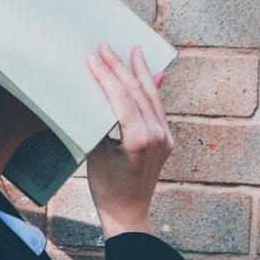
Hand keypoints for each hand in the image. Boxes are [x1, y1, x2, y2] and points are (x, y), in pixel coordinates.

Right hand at [84, 41, 174, 239]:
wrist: (128, 214)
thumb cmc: (106, 189)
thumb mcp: (97, 153)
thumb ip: (104, 122)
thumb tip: (104, 93)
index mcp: (140, 139)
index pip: (121, 97)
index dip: (106, 74)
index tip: (93, 57)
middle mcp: (158, 135)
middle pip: (137, 92)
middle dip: (121, 66)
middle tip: (106, 45)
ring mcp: (165, 137)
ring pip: (152, 96)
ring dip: (140, 72)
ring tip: (134, 49)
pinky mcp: (166, 139)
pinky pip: (158, 108)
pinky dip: (151, 89)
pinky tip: (152, 74)